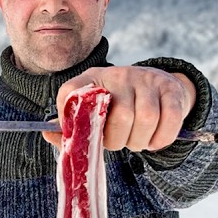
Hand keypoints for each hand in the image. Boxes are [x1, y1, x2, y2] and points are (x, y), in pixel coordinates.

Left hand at [47, 66, 195, 151]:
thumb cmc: (117, 106)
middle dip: (118, 141)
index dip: (70, 119)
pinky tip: (153, 141)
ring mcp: (146, 79)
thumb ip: (72, 126)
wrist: (158, 87)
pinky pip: (170, 119)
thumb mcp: (92, 112)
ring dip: (140, 141)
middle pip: (120, 116)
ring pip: (146, 118)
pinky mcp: (170, 89)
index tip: (81, 134)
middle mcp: (118, 74)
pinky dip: (161, 138)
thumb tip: (48, 135)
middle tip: (119, 143)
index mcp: (91, 80)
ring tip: (136, 142)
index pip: (71, 93)